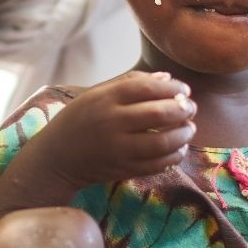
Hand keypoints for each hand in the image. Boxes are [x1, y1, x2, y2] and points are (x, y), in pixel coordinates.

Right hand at [26, 71, 194, 188]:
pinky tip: (178, 149)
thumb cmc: (79, 120)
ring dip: (183, 134)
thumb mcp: (96, 94)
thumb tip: (168, 78)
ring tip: (189, 129)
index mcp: (104, 99)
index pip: (147, 88)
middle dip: (183, 110)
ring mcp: (117, 148)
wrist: (56, 158)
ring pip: (162, 142)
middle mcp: (111, 122)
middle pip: (159, 113)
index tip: (184, 91)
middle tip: (191, 108)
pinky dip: (174, 156)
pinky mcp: (122, 169)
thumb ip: (130, 83)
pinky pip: (157, 164)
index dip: (172, 89)